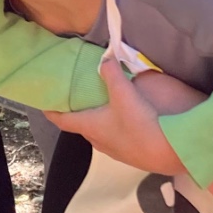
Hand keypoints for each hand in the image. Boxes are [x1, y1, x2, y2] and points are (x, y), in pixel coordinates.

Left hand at [46, 56, 189, 174]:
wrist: (168, 152)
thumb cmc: (139, 123)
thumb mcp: (124, 93)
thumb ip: (112, 74)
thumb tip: (104, 58)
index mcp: (89, 126)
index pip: (62, 120)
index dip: (52, 112)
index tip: (44, 105)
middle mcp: (97, 140)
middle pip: (80, 126)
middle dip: (76, 112)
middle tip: (76, 97)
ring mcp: (113, 150)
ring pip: (98, 132)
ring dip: (95, 120)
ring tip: (100, 105)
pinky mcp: (129, 154)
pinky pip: (113, 137)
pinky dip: (111, 126)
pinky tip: (124, 119)